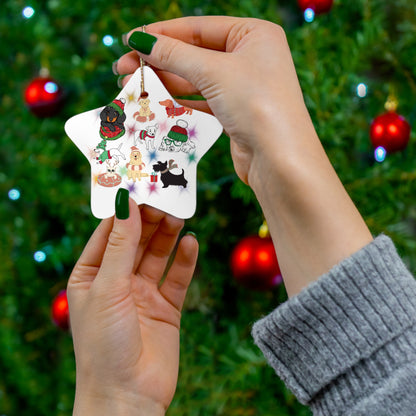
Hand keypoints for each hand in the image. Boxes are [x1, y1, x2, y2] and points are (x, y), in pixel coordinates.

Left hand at [67, 200, 197, 414]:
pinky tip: (191, 243)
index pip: (109, 233)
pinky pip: (177, 277)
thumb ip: (120, 245)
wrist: (128, 397)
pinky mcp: (166, 307)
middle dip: (150, 220)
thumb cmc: (104, 344)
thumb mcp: (108, 287)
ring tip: (179, 216)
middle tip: (166, 197)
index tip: (139, 186)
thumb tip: (125, 203)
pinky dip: (185, 260)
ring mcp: (143, 294)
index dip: (124, 210)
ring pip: (158, 254)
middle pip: (136, 240)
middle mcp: (117, 281)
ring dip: (168, 235)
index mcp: (92, 275)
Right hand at [116, 16, 310, 184]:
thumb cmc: (257, 105)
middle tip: (123, 68)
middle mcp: (250, 57)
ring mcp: (243, 86)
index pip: (198, 28)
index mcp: (254, 34)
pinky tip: (156, 103)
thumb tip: (140, 40)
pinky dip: (179, 101)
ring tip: (132, 86)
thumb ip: (175, 54)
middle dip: (158, 61)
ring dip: (164, 82)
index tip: (130, 40)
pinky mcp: (236, 112)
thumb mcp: (213, 71)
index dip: (161, 33)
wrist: (280, 160)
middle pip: (194, 53)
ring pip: (195, 79)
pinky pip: (202, 100)